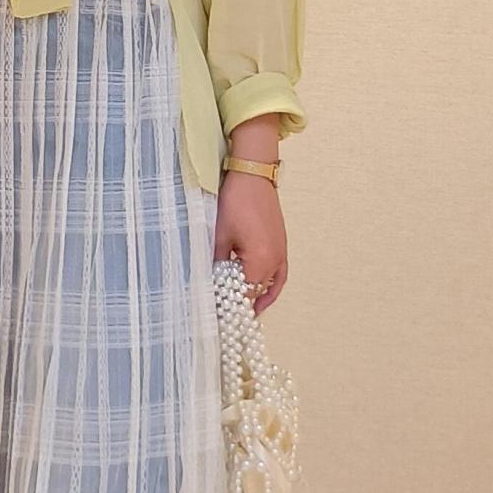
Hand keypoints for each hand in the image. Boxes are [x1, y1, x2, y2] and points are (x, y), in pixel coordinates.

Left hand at [214, 174, 287, 311]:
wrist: (253, 177)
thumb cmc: (235, 203)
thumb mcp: (219, 236)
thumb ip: (217, 263)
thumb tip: (212, 281)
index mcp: (259, 261)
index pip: (245, 294)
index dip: (231, 305)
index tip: (218, 315)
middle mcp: (274, 261)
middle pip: (258, 292)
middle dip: (242, 303)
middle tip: (226, 314)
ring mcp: (281, 253)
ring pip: (270, 285)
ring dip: (258, 297)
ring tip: (246, 312)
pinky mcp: (281, 245)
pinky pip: (280, 273)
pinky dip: (273, 286)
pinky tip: (265, 293)